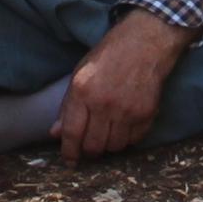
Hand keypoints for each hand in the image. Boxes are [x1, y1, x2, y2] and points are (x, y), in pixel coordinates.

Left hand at [58, 9, 192, 160]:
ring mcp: (127, 110)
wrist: (147, 41)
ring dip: (110, 144)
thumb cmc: (110, 54)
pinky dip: (129, 137)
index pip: (71, 132)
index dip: (69, 151)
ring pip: (115, 146)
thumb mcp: (81, 73)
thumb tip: (55, 133)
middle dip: (90, 151)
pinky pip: (134, 139)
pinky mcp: (146, 113)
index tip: (70, 160)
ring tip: (109, 131)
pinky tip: (126, 124)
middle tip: (91, 146)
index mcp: (83, 91)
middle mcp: (103, 103)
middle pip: (94, 146)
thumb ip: (68, 106)